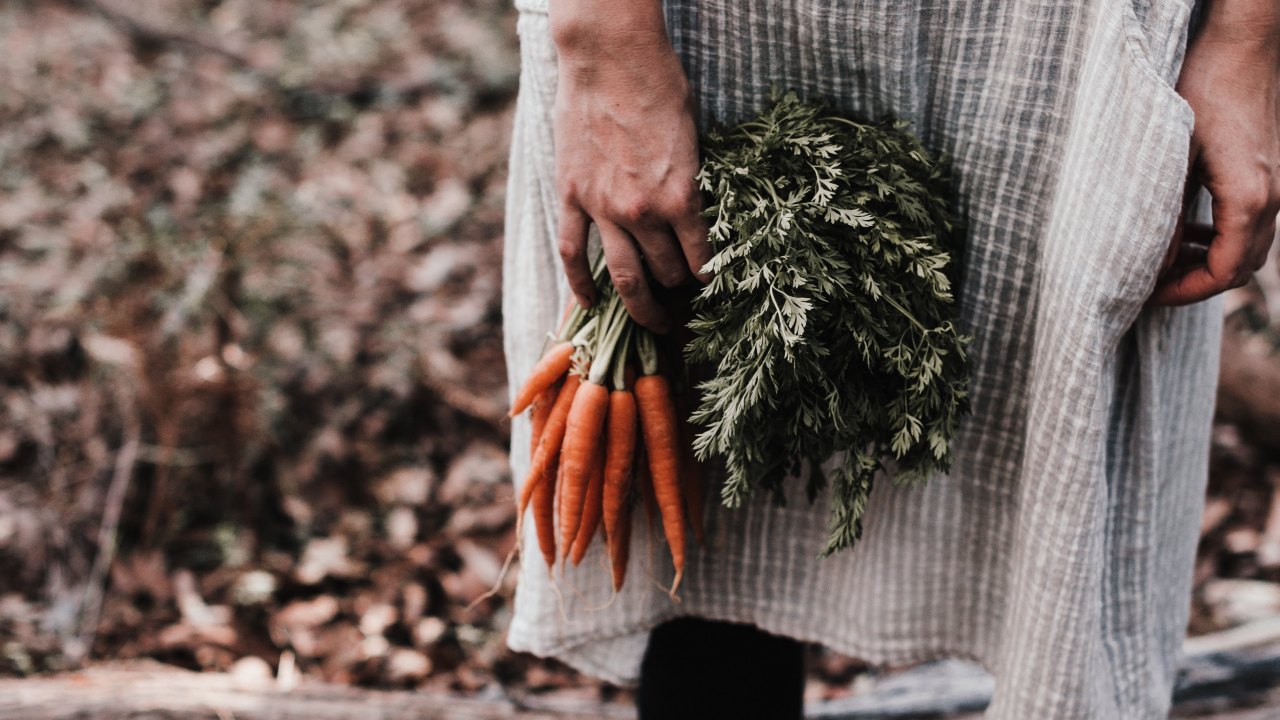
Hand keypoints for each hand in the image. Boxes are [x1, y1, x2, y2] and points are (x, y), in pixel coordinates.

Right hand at [549, 0, 710, 332]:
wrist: (610, 56)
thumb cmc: (661, 86)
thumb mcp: (694, 137)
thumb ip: (694, 181)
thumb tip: (698, 214)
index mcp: (683, 197)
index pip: (702, 259)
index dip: (710, 279)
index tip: (714, 289)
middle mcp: (644, 212)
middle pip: (665, 272)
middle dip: (679, 291)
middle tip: (684, 301)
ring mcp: (603, 208)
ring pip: (623, 276)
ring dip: (640, 305)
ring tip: (649, 323)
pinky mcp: (572, 197)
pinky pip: (573, 252)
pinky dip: (580, 285)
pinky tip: (589, 303)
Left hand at [1151, 0, 1279, 304]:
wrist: (1242, 47)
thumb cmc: (1204, 91)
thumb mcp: (1171, 158)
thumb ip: (1162, 215)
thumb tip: (1146, 264)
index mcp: (1248, 199)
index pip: (1222, 273)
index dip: (1183, 292)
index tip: (1146, 295)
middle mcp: (1272, 199)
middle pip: (1239, 268)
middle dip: (1194, 283)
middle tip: (1149, 285)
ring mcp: (1276, 187)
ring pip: (1246, 248)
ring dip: (1206, 261)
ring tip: (1162, 262)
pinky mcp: (1269, 175)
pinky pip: (1249, 222)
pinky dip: (1218, 237)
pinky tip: (1185, 231)